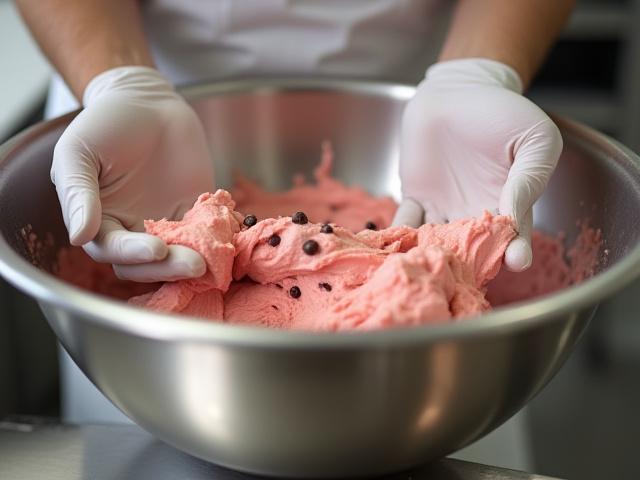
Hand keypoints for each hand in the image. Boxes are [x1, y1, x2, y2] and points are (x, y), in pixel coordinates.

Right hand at [52, 66, 214, 281]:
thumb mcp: (78, 152)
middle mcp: (132, 229)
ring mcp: (167, 223)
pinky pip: (209, 234)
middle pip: (147, 265)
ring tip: (215, 259)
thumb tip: (79, 237)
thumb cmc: (104, 123)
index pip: (113, 251)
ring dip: (197, 260)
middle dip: (169, 268)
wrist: (146, 101)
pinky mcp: (196, 212)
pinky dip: (221, 239)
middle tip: (195, 265)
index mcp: (99, 221)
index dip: (133, 254)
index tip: (156, 250)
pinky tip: (233, 237)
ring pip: (179, 256)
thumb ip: (77, 194)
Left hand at [393, 58, 562, 271]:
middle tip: (464, 275)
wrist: (457, 90)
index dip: (515, 251)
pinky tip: (393, 251)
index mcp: (509, 204)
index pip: (513, 236)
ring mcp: (444, 209)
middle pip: (473, 251)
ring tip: (425, 270)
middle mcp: (475, 213)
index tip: (515, 262)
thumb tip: (515, 219)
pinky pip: (406, 223)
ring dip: (431, 257)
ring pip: (438, 243)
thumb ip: (529, 178)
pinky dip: (399, 238)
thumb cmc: (501, 110)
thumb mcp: (534, 138)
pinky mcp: (416, 199)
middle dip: (469, 266)